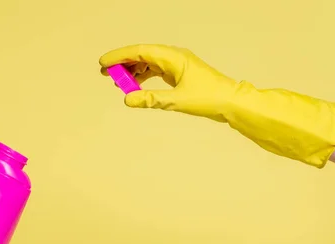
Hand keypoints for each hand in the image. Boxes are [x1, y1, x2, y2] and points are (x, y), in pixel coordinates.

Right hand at [100, 44, 236, 120]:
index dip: (120, 56)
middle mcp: (173, 57)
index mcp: (173, 57)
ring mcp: (176, 64)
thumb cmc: (209, 98)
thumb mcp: (176, 100)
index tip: (104, 63)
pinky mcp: (178, 73)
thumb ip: (150, 99)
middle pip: (142, 55)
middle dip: (122, 63)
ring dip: (132, 70)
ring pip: (148, 63)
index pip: (140, 52)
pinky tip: (134, 85)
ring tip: (118, 81)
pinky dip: (143, 77)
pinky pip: (155, 71)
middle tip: (105, 73)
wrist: (230, 102)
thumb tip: (128, 98)